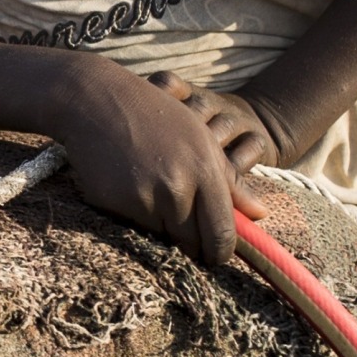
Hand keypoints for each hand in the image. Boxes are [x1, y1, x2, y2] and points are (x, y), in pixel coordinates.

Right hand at [47, 59, 267, 265]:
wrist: (96, 100)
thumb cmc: (155, 116)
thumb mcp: (199, 139)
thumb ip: (230, 180)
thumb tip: (260, 214)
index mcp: (206, 170)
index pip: (222, 233)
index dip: (219, 253)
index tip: (214, 255)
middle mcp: (179, 187)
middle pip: (193, 244)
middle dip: (190, 245)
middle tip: (182, 231)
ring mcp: (147, 197)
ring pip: (162, 238)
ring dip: (161, 229)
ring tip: (152, 196)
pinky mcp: (117, 204)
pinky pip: (133, 228)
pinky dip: (134, 218)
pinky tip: (129, 189)